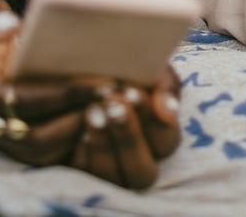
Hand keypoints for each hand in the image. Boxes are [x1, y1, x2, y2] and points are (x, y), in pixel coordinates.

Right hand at [0, 0, 106, 166]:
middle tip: (121, 100)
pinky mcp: (19, 142)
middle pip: (39, 139)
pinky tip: (111, 117)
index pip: (25, 101)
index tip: (105, 82)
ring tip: (122, 108)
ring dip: (86, 133)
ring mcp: (3, 138)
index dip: (66, 93)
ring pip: (49, 151)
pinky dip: (81, 139)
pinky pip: (53, 152)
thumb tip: (11, 24)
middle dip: (81, 118)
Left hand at [69, 66, 182, 188]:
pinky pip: (85, 176)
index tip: (131, 92)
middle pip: (143, 172)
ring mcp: (112, 175)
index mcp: (162, 140)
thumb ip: (166, 85)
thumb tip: (168, 109)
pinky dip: (82, 154)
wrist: (88, 69)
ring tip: (92, 112)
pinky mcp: (83, 176)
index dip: (152, 120)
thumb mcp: (150, 68)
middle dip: (129, 138)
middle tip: (112, 104)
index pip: (166, 142)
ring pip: (113, 177)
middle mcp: (140, 164)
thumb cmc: (126, 67)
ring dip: (103, 145)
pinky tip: (77, 131)